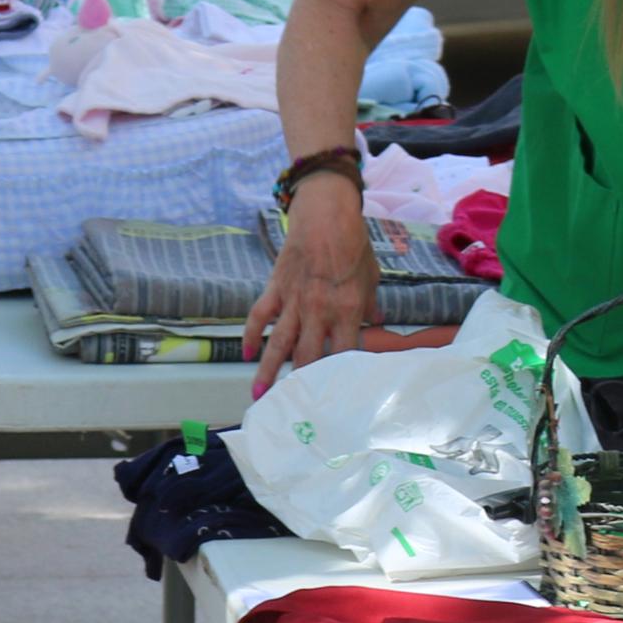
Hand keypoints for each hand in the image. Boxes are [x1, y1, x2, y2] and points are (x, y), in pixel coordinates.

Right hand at [243, 175, 379, 387]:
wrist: (325, 214)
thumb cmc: (354, 244)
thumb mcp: (371, 275)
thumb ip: (370, 304)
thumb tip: (376, 323)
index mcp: (347, 310)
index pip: (343, 352)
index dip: (339, 375)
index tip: (336, 395)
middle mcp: (319, 311)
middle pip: (307, 356)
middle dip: (299, 384)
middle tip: (293, 407)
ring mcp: (293, 301)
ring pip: (278, 343)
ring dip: (267, 371)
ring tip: (260, 395)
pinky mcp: (275, 288)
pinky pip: (259, 316)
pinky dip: (251, 336)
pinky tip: (246, 354)